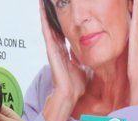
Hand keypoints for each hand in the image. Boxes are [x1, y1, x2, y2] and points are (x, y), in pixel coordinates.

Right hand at [39, 0, 86, 120]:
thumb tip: (94, 55)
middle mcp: (57, 48)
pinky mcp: (51, 49)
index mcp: (65, 52)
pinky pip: (47, 30)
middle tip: (52, 2)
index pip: (63, 32)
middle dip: (54, 14)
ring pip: (49, 24)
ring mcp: (53, 48)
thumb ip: (85, 59)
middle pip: (55, 25)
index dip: (63, 21)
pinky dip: (44, 18)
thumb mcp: (84, 67)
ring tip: (45, 0)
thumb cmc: (76, 85)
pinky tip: (43, 7)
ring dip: (47, 12)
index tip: (64, 11)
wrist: (69, 95)